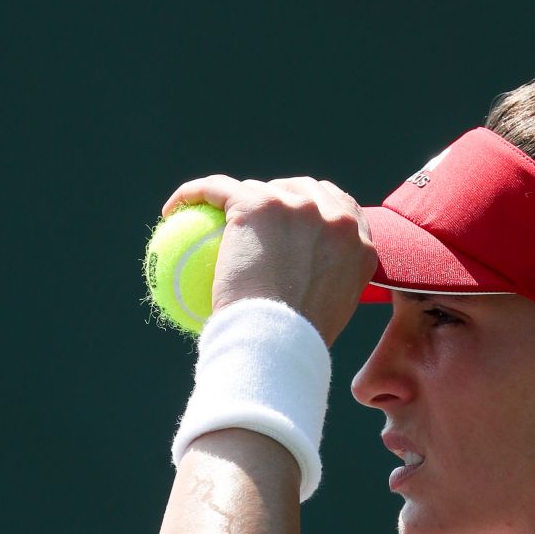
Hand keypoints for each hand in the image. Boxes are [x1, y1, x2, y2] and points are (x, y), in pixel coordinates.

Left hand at [159, 174, 378, 347]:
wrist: (277, 345)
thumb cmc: (296, 345)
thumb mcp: (329, 315)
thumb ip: (327, 286)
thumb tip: (305, 284)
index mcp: (361, 245)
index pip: (340, 208)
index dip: (315, 205)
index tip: (292, 218)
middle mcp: (336, 219)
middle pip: (301, 188)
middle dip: (278, 195)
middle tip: (250, 219)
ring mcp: (297, 206)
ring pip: (258, 188)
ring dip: (237, 200)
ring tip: (212, 218)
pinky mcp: (257, 203)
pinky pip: (216, 189)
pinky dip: (192, 196)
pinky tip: (173, 210)